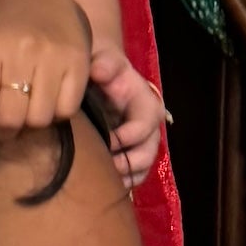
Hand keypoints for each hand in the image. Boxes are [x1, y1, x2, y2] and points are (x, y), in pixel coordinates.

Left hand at [0, 0, 91, 154]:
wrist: (42, 0)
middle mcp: (23, 51)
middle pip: (10, 118)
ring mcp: (55, 56)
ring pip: (39, 120)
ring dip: (26, 127)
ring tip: (19, 113)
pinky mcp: (80, 63)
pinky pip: (66, 111)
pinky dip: (53, 117)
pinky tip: (43, 103)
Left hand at [94, 52, 167, 190]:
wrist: (96, 72)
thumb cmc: (100, 64)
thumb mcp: (103, 57)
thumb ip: (104, 62)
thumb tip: (99, 69)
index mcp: (145, 102)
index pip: (146, 123)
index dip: (129, 135)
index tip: (107, 140)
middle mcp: (148, 124)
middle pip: (149, 150)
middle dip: (129, 162)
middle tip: (105, 169)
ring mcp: (140, 141)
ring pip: (143, 166)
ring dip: (127, 176)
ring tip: (105, 182)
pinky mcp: (130, 152)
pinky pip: (134, 174)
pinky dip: (123, 183)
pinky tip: (105, 187)